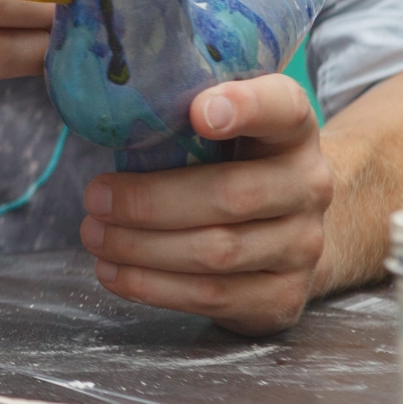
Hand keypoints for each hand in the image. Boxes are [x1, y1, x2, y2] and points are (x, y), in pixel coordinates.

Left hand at [80, 74, 332, 334]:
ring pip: (217, 253)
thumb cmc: (227, 161)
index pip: (281, 108)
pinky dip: (152, 286)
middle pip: (231, 196)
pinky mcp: (283, 296)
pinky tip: (113, 272)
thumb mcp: (217, 124)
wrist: (284, 225)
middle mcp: (309, 186)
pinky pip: (212, 295)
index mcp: (292, 129)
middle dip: (150, 201)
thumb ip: (181, 111)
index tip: (198, 112)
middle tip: (95, 197)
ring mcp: (303, 246)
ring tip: (93, 234)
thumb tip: (105, 109)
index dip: (245, 107)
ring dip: (141, 247)